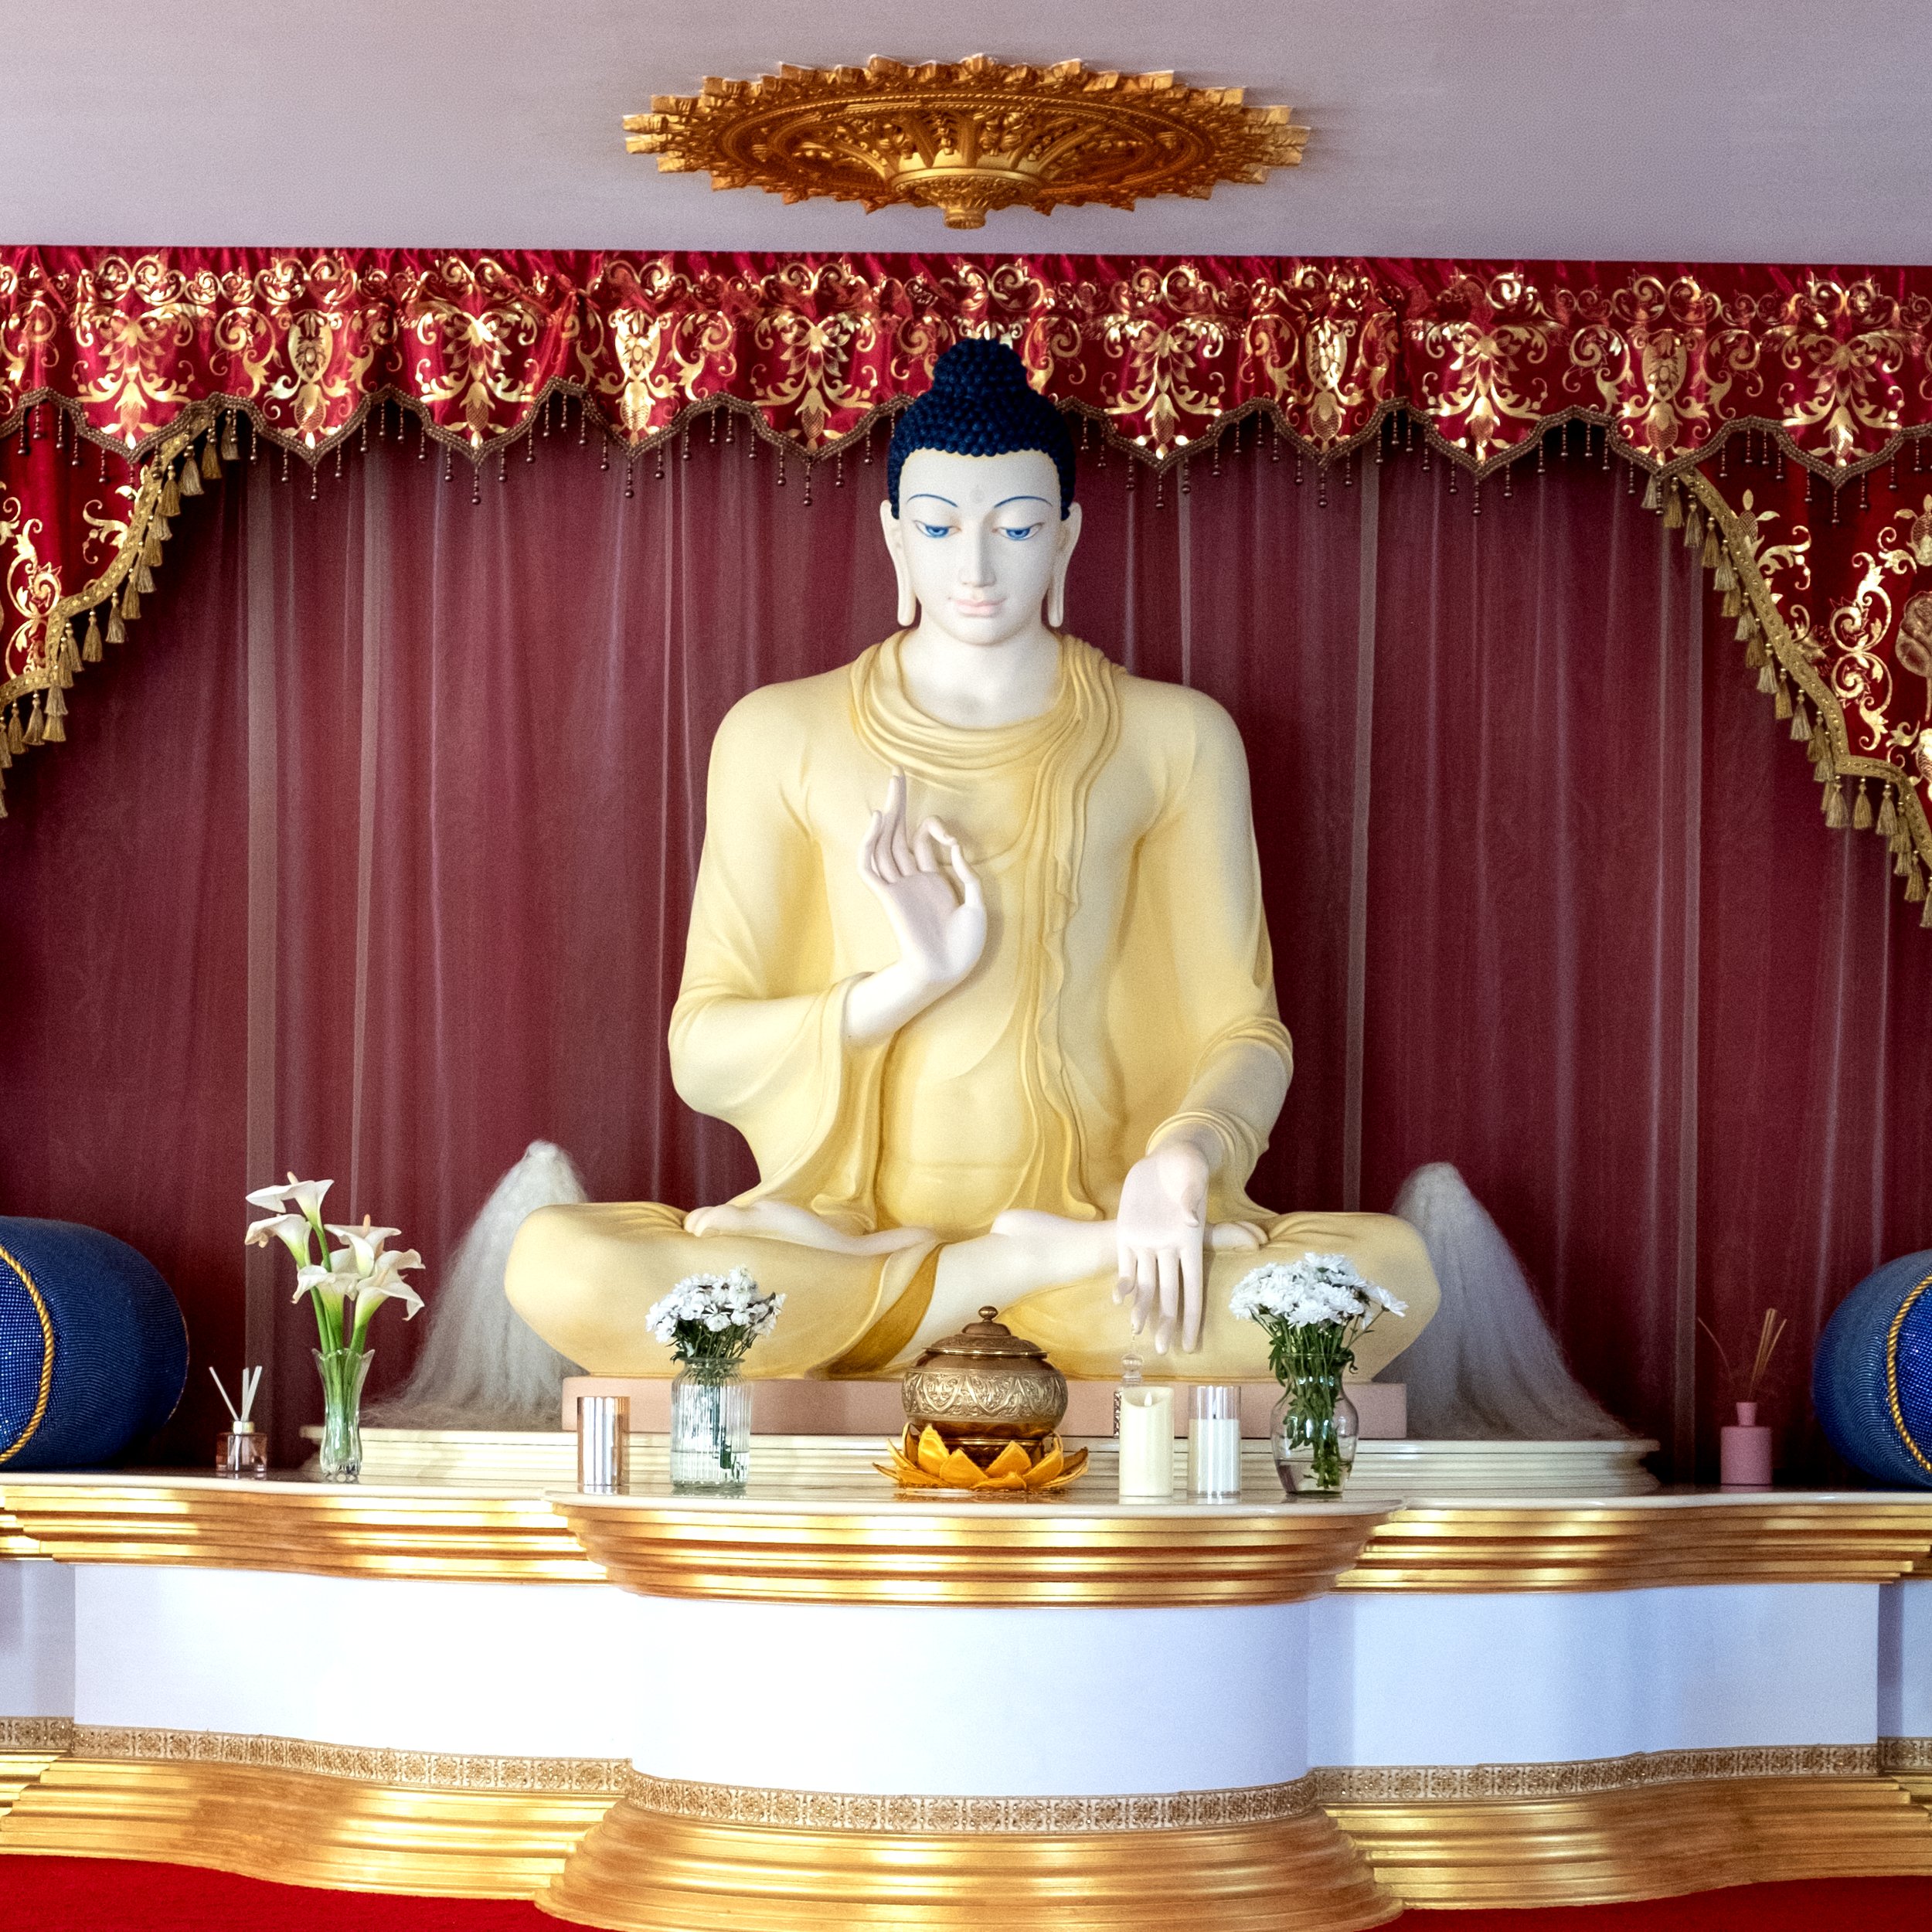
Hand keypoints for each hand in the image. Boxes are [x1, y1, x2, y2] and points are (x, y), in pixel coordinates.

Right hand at [845, 771, 985, 1045]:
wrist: (950, 971)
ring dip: (886, 815)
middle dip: (899, 804)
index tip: (949, 834)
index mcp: (932, 880)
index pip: (920, 841)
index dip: (932, 827)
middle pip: (898, 834)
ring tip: (892, 786)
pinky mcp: (889, 897)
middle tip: (898, 774)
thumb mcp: (976, 904)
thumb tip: (953, 846)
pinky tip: (879, 820)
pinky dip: (871, 844)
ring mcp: (899, 887)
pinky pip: (871, 867)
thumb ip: (966, 874)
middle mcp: (912, 880)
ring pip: (884, 844)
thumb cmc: (964, 945)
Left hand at [1112, 1137, 1211, 1354]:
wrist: (1167, 1155)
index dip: (1192, 1316)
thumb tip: (1188, 1222)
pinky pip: (1125, 1263)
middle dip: (1167, 1322)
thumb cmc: (1188, 1164)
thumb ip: (1191, 1199)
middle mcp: (1169, 1247)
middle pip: (1169, 1293)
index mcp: (1189, 1241)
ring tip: (1136, 1331)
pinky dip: (1123, 1282)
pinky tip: (1118, 1300)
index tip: (1192, 1342)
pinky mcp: (1127, 1231)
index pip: (1193, 1286)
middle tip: (1164, 1350)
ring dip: (1142, 1307)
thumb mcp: (1193, 1176)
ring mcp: (1146, 1241)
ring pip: (1146, 1283)